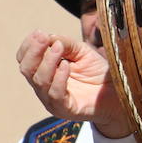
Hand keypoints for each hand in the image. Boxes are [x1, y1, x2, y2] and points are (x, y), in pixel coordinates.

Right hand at [15, 30, 132, 137]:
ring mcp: (52, 99)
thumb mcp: (81, 51)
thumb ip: (65, 44)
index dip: (29, 46)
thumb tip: (49, 37)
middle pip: (26, 69)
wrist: (117, 91)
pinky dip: (59, 78)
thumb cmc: (97, 71)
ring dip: (47, 61)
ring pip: (39, 81)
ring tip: (58, 48)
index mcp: (44, 71)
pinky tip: (66, 66)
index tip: (39, 33)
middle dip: (33, 51)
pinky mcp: (64, 109)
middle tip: (43, 37)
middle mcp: (44, 86)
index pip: (25, 59)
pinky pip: (55, 94)